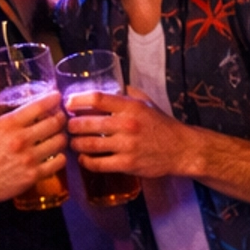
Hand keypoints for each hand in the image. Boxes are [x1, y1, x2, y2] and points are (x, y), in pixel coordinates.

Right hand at [0, 86, 66, 209]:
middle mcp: (21, 140)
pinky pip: (59, 161)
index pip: (39, 106)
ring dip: (62, 136)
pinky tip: (56, 154)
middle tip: (60, 116)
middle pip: (55, 122)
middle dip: (60, 117)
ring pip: (60, 141)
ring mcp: (29, 158)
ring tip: (59, 134)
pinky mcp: (34, 175)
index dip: (53, 99)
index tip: (57, 97)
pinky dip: (61, 156)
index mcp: (8, 124)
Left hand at [66, 86, 186, 181]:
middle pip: (87, 122)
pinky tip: (84, 159)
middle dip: (72, 125)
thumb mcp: (147, 103)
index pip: (97, 98)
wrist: (181, 149)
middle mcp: (127, 124)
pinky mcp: (127, 164)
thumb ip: (128, 94)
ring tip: (73, 143)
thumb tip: (109, 85)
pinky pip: (97, 164)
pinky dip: (86, 161)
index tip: (68, 104)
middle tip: (68, 126)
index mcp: (131, 106)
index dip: (77, 100)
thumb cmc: (162, 126)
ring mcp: (127, 146)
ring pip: (88, 144)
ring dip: (75, 144)